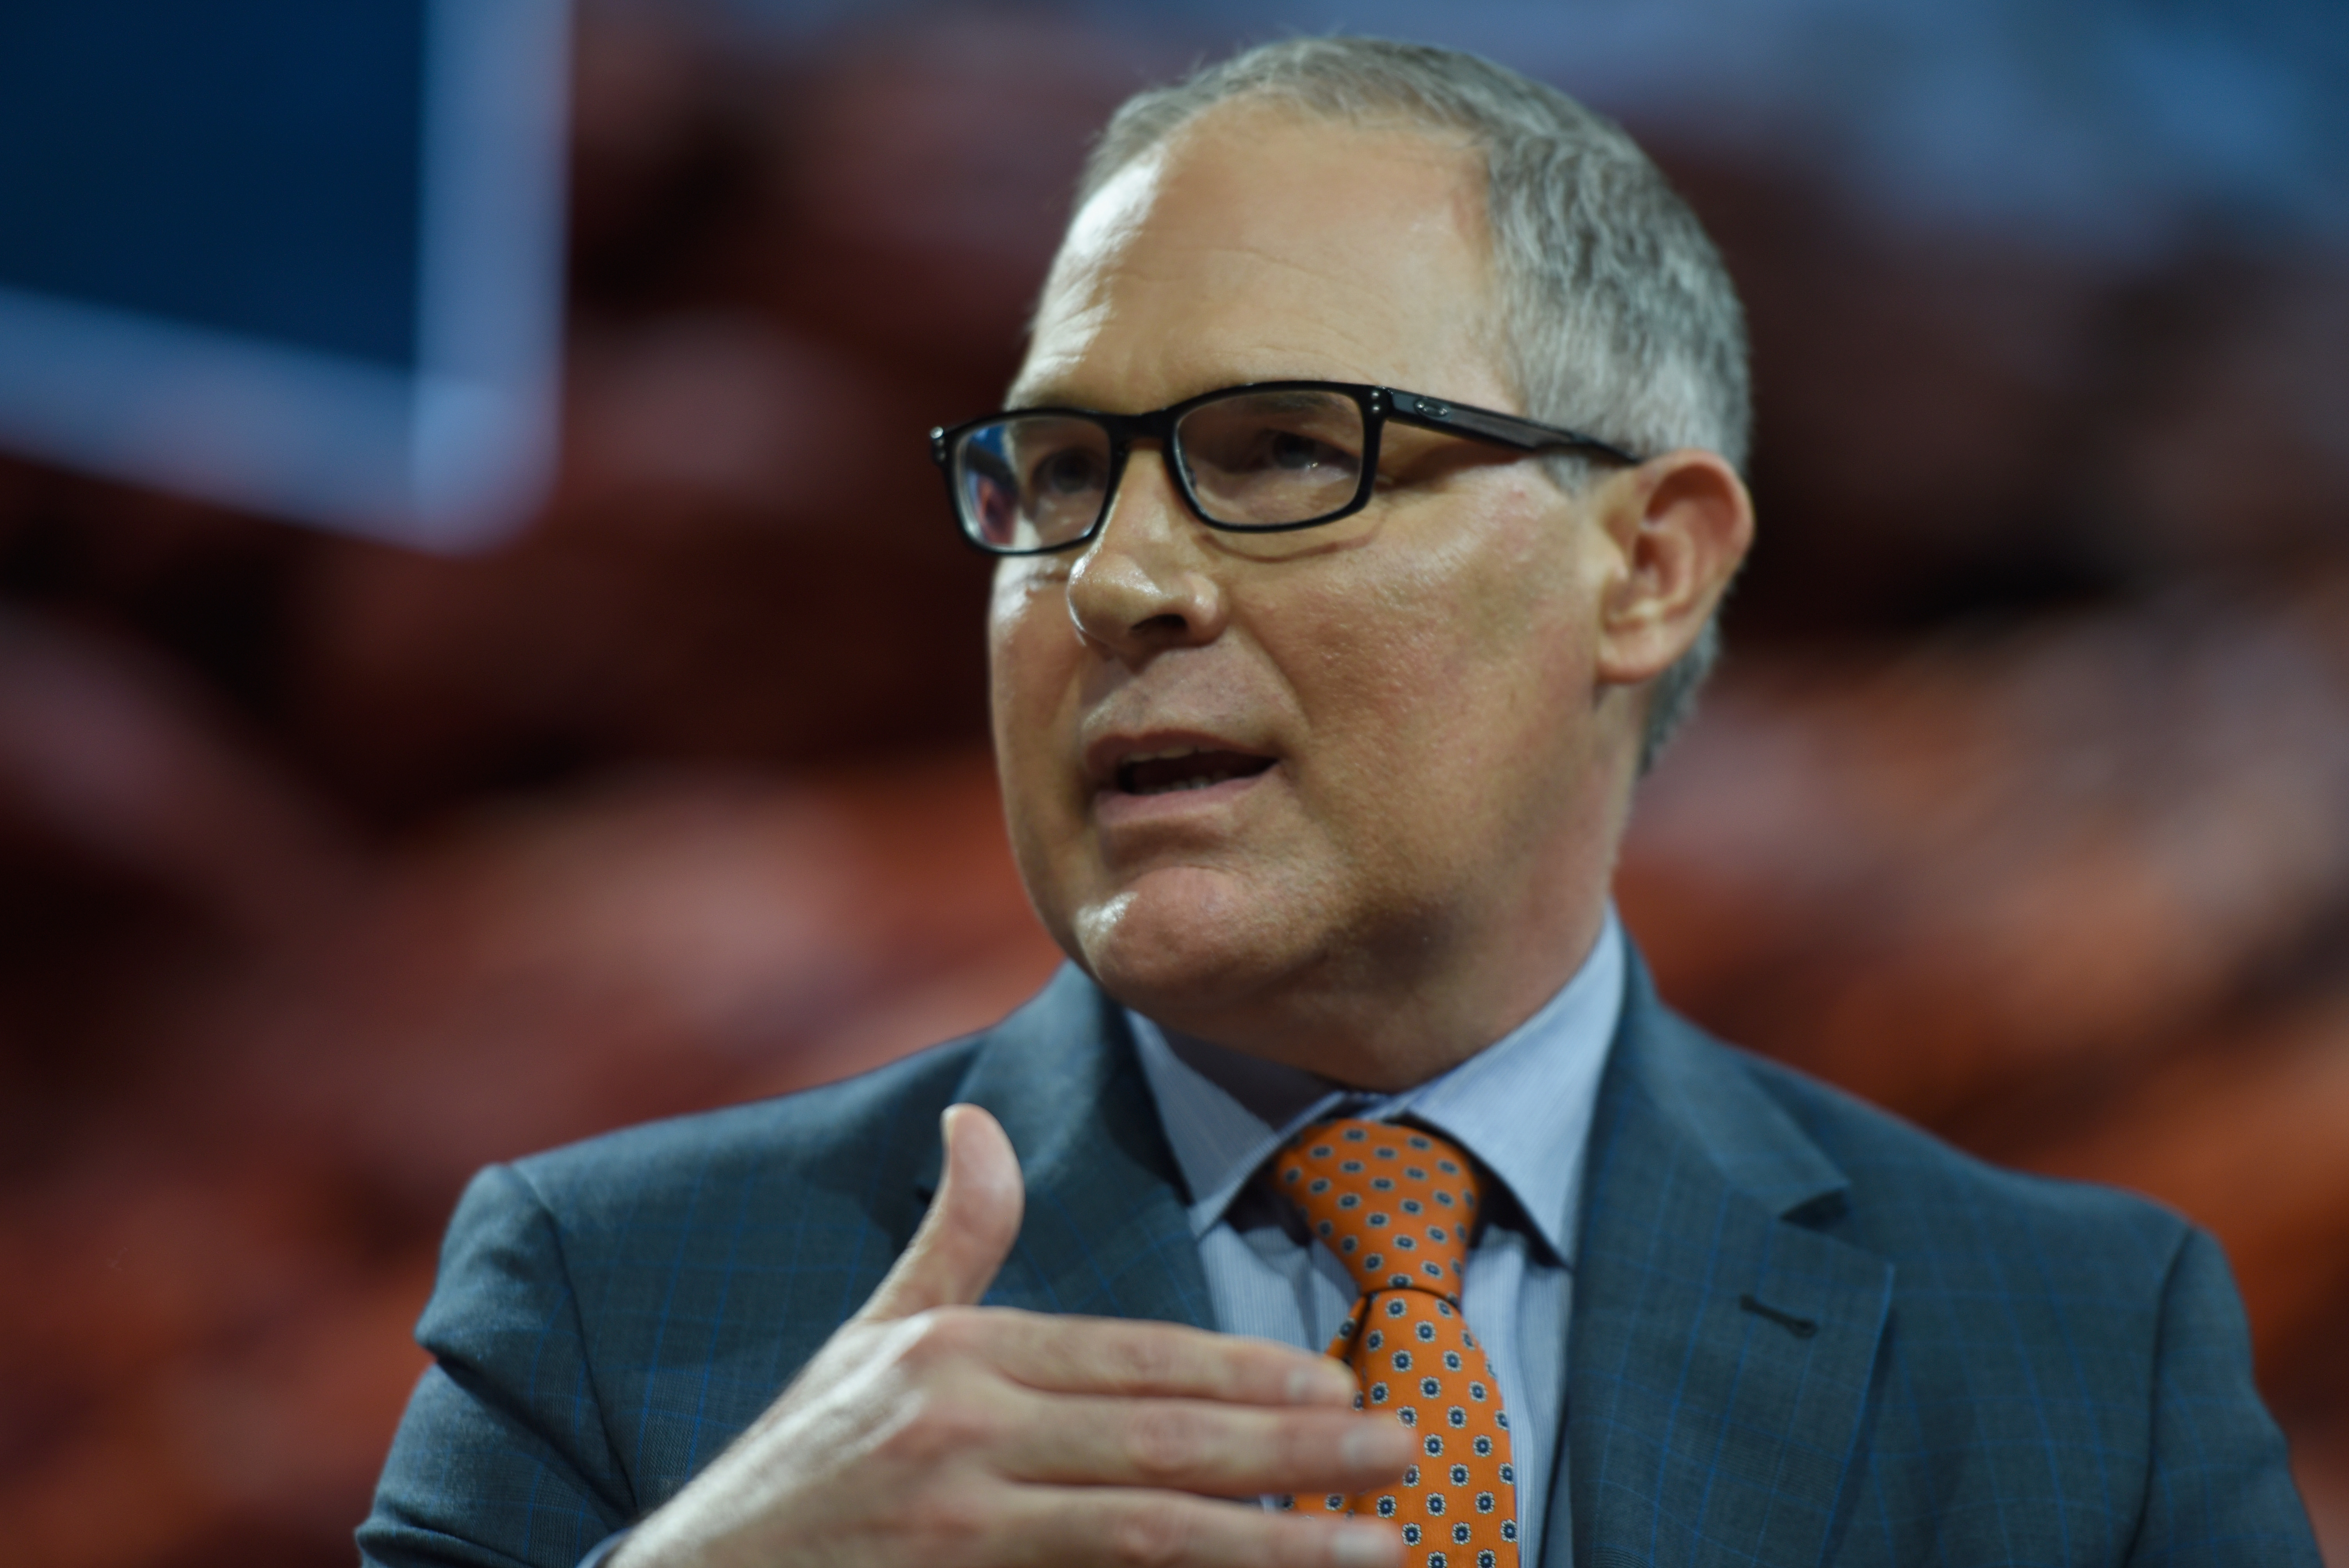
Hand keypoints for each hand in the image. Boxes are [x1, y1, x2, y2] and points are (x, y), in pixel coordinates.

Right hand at [615, 1104, 1411, 1567]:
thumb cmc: (798, 1465)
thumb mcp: (867, 1337)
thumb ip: (951, 1237)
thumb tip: (979, 1119)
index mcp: (953, 1354)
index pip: (1130, 1360)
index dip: (1240, 1371)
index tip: (1336, 1382)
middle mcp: (959, 1431)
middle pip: (1161, 1439)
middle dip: (1296, 1445)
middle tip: (1405, 1444)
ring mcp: (958, 1523)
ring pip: (1150, 1531)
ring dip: (1279, 1541)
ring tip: (1381, 1545)